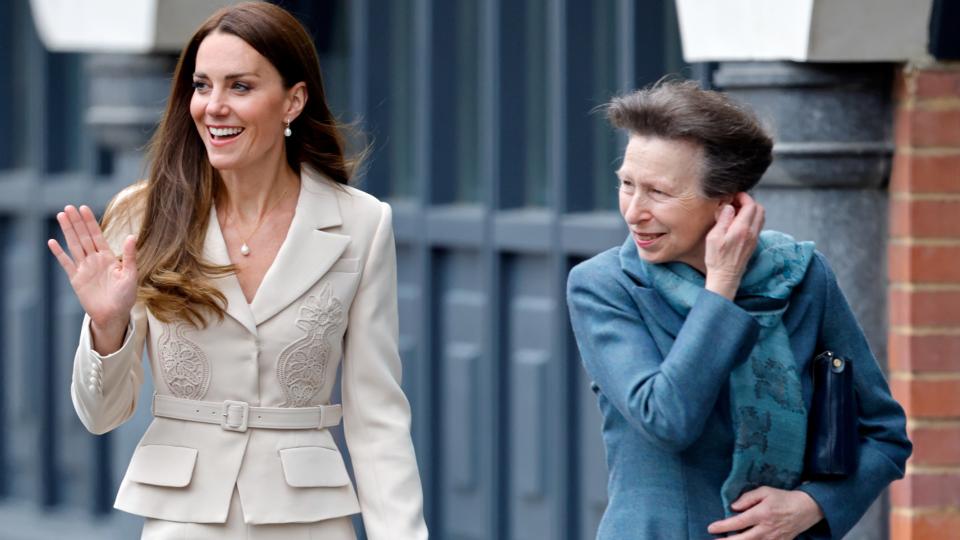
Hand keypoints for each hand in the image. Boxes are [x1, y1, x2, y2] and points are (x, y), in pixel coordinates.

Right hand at [47, 205, 137, 345]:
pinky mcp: (76, 279)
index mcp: (108, 257)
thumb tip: (132, 236)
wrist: (114, 315)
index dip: (90, 222)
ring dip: (67, 231)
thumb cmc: (125, 296)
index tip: (83, 208)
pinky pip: (66, 264)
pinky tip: (52, 242)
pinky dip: (59, 253)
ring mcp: (84, 268)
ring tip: (61, 216)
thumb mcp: (130, 275)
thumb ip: (130, 256)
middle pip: (83, 237)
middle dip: (76, 222)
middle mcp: (95, 260)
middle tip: (68, 207)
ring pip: (74, 246)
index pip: (97, 235)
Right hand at [704, 192, 764, 299]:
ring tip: (736, 212)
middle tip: (735, 202)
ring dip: (751, 210)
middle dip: (748, 202)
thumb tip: (729, 206)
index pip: (750, 205)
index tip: (733, 196)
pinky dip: (751, 219)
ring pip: (760, 217)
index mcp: (742, 229)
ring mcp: (754, 238)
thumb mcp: (714, 237)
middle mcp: (751, 232)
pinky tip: (738, 223)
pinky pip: (757, 225)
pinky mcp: (753, 243)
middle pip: (759, 209)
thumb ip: (723, 219)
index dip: (743, 197)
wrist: (725, 277)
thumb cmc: (717, 258)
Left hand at [707, 486, 823, 538]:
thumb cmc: (783, 498)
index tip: (711, 528)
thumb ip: (747, 498)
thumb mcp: (765, 491)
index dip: (723, 526)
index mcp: (762, 514)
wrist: (806, 509)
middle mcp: (766, 529)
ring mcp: (773, 539)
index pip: (738, 522)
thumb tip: (733, 507)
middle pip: (742, 539)